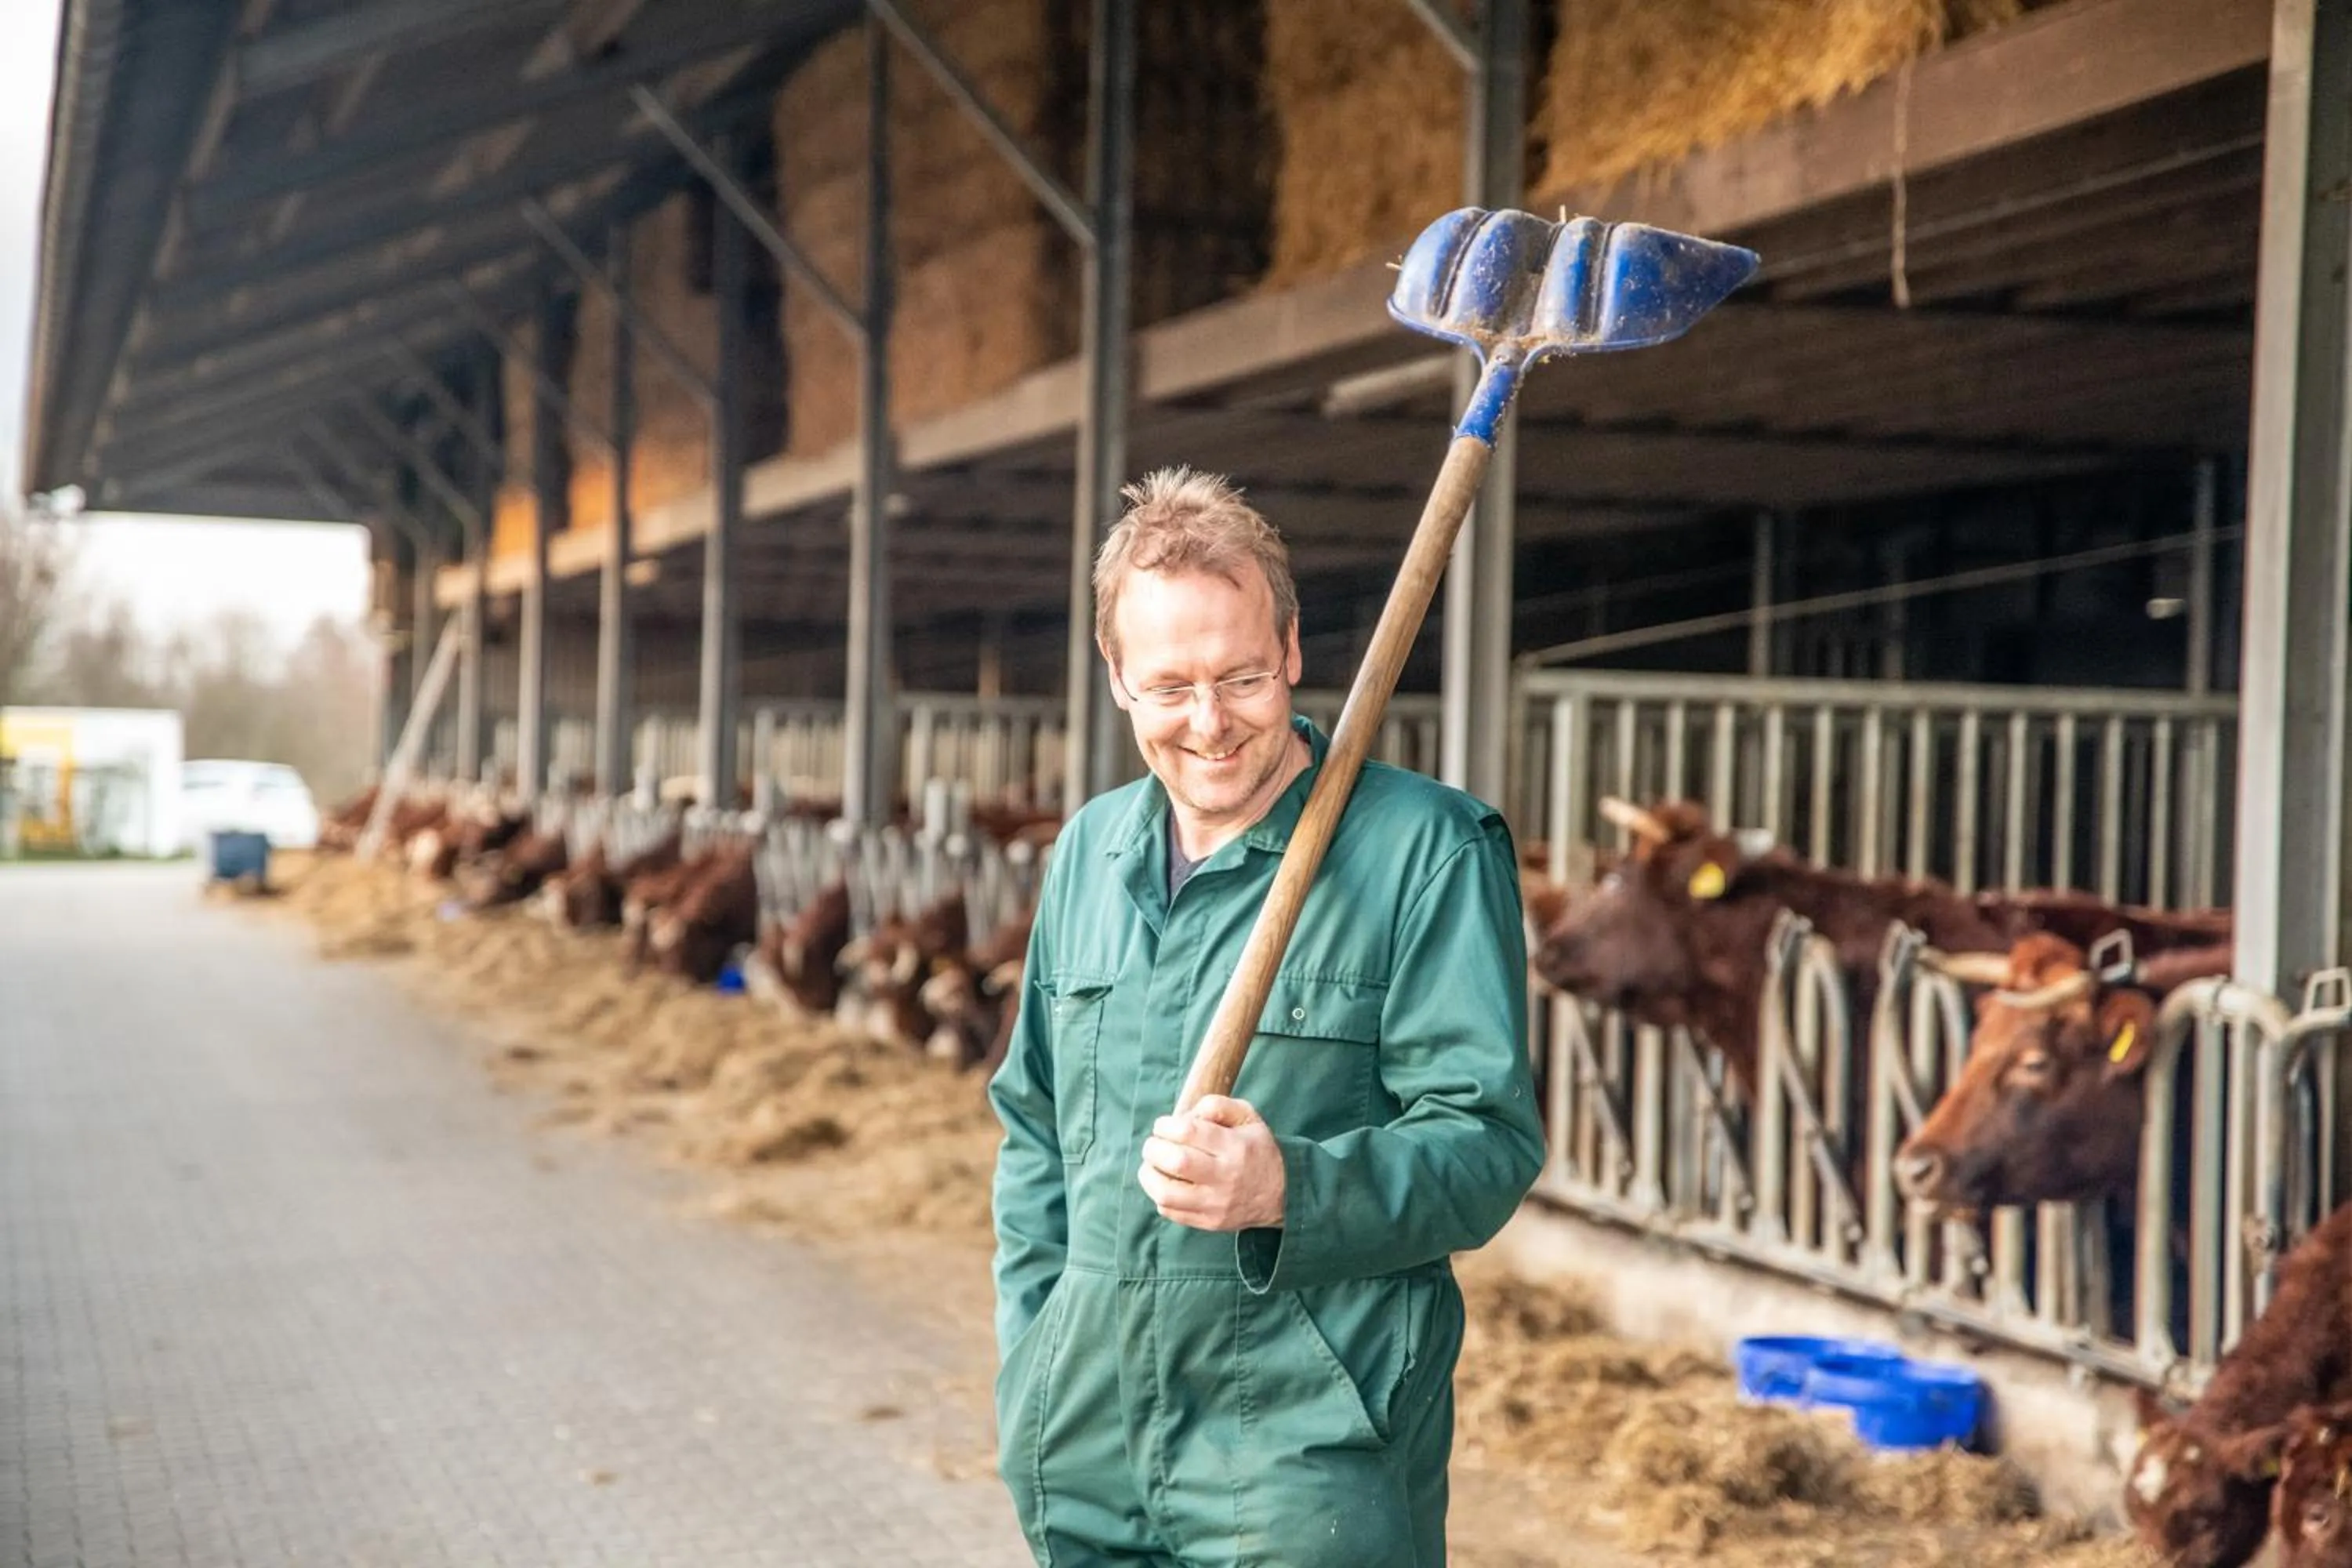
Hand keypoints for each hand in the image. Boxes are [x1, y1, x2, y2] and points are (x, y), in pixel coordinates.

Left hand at [1137, 1095, 1285, 1231]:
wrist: (1281, 1195)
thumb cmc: (1256, 1149)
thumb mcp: (1248, 1117)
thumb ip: (1217, 1105)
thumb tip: (1186, 1115)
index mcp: (1235, 1146)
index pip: (1189, 1132)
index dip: (1166, 1125)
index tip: (1163, 1125)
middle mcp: (1225, 1177)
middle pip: (1176, 1162)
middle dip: (1154, 1148)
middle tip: (1154, 1144)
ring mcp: (1216, 1204)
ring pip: (1166, 1193)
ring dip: (1149, 1175)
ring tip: (1153, 1164)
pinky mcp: (1208, 1223)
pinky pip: (1170, 1211)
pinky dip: (1159, 1194)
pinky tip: (1167, 1182)